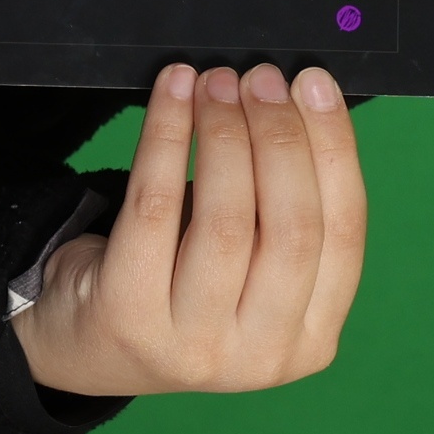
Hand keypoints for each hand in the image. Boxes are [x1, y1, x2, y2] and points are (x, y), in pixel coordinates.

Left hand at [14, 62, 369, 398]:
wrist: (90, 340)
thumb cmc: (188, 279)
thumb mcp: (255, 266)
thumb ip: (286, 207)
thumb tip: (300, 97)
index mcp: (312, 340)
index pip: (343, 233)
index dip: (333, 148)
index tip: (314, 83)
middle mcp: (261, 357)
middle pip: (291, 228)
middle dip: (279, 136)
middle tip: (259, 77)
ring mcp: (194, 346)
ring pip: (226, 219)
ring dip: (224, 132)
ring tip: (216, 81)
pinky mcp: (130, 315)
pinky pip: (155, 206)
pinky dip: (166, 136)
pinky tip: (173, 94)